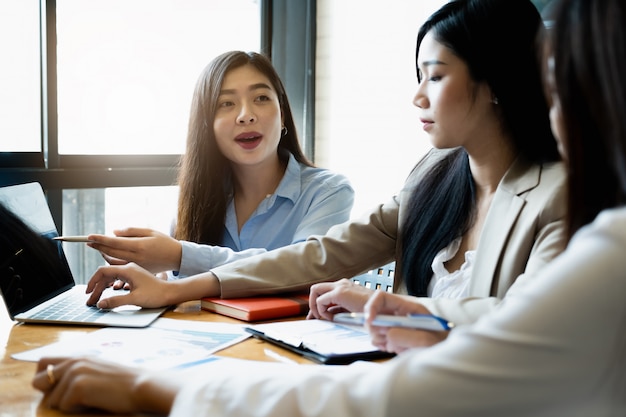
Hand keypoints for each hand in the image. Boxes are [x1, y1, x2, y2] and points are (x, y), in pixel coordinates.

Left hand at [32, 357, 174, 413]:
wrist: (141, 385)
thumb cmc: (123, 382)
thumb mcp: (98, 369)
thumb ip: (78, 371)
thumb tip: (56, 384)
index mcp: (79, 356)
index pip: (44, 363)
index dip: (44, 377)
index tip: (56, 388)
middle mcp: (74, 361)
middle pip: (38, 380)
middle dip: (48, 392)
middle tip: (69, 397)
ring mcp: (75, 373)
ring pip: (53, 399)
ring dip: (68, 404)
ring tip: (91, 398)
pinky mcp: (79, 386)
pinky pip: (64, 406)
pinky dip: (77, 408)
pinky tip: (95, 401)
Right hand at [86, 263, 172, 308]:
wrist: (171, 292)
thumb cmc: (156, 294)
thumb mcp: (134, 299)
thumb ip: (116, 301)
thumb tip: (100, 304)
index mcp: (127, 270)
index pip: (103, 271)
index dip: (93, 282)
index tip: (88, 292)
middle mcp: (129, 268)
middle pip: (106, 275)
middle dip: (96, 288)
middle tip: (91, 301)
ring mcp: (132, 272)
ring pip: (111, 277)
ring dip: (103, 288)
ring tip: (97, 300)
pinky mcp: (135, 277)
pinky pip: (118, 278)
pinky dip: (110, 286)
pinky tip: (108, 293)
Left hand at [87, 228, 182, 273]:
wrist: (176, 257)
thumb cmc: (164, 242)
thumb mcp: (150, 231)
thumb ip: (131, 231)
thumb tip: (114, 233)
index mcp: (139, 245)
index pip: (115, 242)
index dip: (101, 239)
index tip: (89, 237)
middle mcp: (136, 257)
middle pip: (111, 252)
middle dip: (98, 246)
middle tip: (89, 242)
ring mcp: (137, 266)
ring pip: (113, 262)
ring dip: (104, 254)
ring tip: (99, 248)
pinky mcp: (138, 271)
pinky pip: (120, 267)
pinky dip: (112, 262)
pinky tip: (109, 256)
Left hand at [307, 278, 373, 319]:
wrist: (383, 310)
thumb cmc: (372, 312)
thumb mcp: (352, 310)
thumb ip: (340, 310)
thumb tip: (330, 314)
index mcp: (345, 286)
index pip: (325, 292)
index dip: (318, 305)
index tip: (317, 317)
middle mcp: (341, 283)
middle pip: (316, 289)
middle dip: (312, 303)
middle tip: (313, 317)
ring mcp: (340, 286)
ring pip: (315, 291)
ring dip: (315, 306)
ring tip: (322, 317)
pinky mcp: (339, 293)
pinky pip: (320, 301)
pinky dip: (322, 311)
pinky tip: (332, 318)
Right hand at [363, 290, 448, 352]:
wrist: (447, 355)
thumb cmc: (442, 345)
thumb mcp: (428, 340)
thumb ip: (408, 335)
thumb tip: (387, 334)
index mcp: (407, 307)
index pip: (381, 297)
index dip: (371, 307)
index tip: (370, 322)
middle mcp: (399, 313)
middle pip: (374, 314)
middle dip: (375, 328)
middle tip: (386, 341)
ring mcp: (394, 325)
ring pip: (374, 329)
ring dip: (381, 340)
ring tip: (398, 348)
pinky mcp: (392, 336)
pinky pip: (378, 339)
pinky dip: (383, 346)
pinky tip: (396, 350)